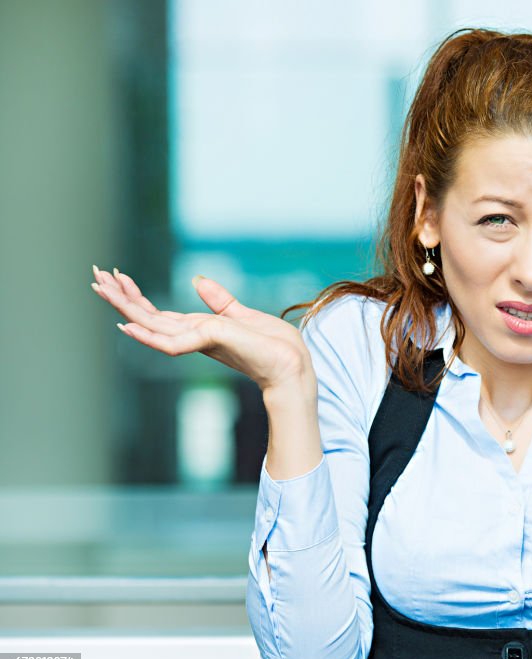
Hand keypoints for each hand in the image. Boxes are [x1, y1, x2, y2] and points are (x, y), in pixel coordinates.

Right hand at [90, 265, 312, 392]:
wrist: (292, 366)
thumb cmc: (272, 346)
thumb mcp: (242, 314)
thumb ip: (219, 300)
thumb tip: (197, 280)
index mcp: (198, 329)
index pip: (158, 312)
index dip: (135, 295)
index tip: (116, 275)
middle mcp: (193, 337)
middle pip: (148, 316)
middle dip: (121, 297)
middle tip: (94, 276)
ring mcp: (198, 342)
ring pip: (152, 326)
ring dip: (125, 308)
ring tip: (101, 290)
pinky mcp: (209, 344)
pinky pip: (171, 342)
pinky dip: (148, 336)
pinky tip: (127, 327)